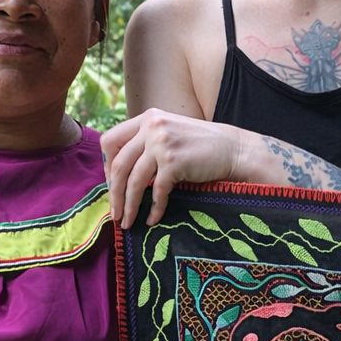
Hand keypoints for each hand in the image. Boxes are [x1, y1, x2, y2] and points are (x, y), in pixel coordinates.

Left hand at [101, 110, 243, 227]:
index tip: (112, 185)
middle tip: (115, 213)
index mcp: (147, 118)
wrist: (234, 149)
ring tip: (128, 222)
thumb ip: (146, 142)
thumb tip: (118, 172)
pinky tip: (153, 219)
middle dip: (114, 194)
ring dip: (129, 206)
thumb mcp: (169, 132)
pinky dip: (154, 209)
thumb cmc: (201, 146)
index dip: (106, 166)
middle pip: (118, 165)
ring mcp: (162, 144)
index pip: (110, 141)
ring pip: (133, 181)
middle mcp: (152, 127)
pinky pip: (156, 191)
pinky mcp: (174, 162)